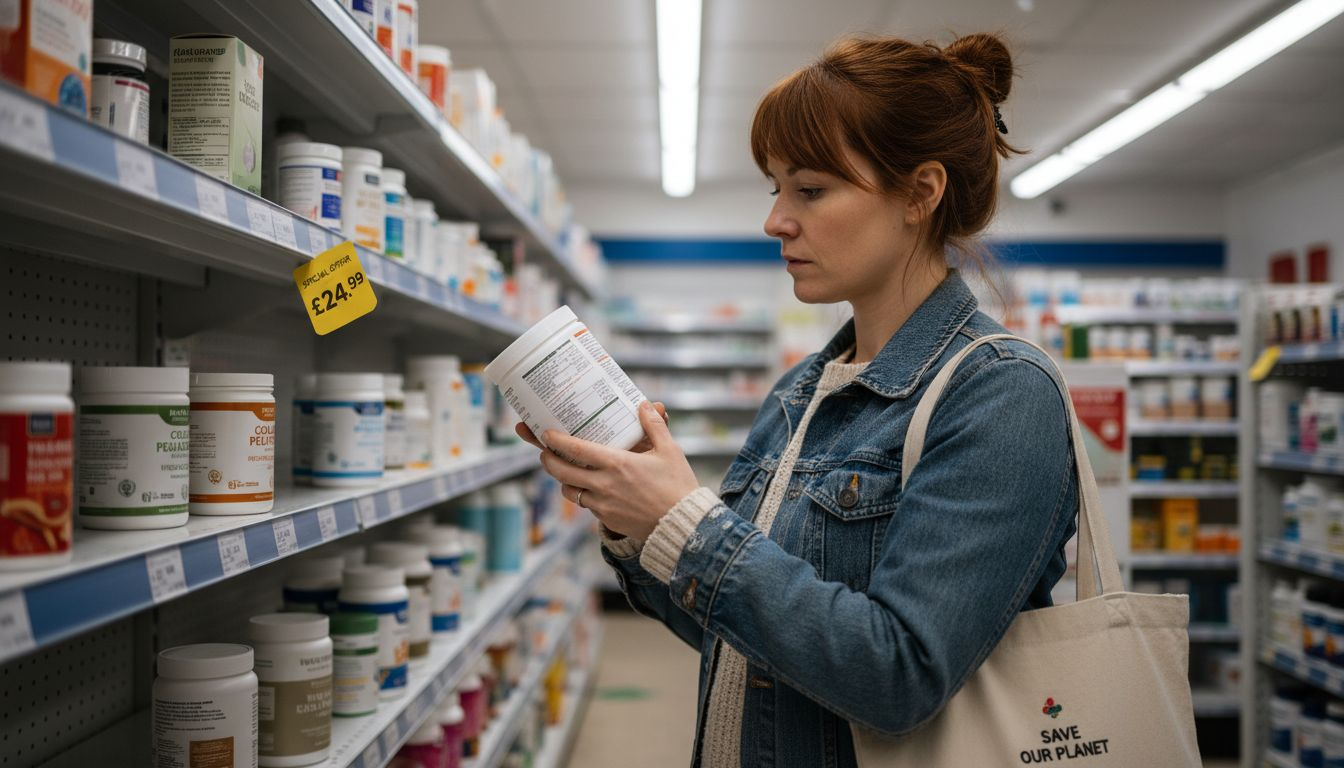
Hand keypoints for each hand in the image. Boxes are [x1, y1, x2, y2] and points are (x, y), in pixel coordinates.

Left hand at [532, 401, 699, 541]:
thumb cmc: (678, 486)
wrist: (682, 525)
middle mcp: (604, 484)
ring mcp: (603, 504)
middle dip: (548, 460)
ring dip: (563, 480)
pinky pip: (586, 505)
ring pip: (570, 491)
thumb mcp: (669, 450)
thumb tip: (646, 404)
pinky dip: (582, 494)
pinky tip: (588, 488)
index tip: (546, 433)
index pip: (576, 449)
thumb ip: (655, 425)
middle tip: (545, 452)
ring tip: (565, 470)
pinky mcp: (607, 519)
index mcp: (617, 463)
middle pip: (562, 472)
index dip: (556, 441)